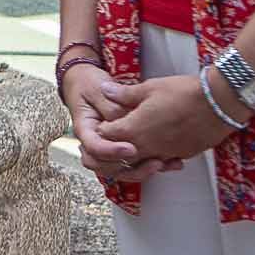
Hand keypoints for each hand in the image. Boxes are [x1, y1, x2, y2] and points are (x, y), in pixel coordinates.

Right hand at [60, 65, 163, 184]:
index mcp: (86, 130)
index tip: (131, 148)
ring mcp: (109, 147)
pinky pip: (134, 164)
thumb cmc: (90, 84)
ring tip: (161, 164)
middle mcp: (96, 143)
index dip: (111, 151)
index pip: (94, 148)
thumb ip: (111, 105)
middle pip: (106, 167)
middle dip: (129, 168)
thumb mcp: (97, 88)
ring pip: (121, 170)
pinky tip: (169, 162)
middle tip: (151, 161)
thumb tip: (124, 119)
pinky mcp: (123, 147)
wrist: (90, 83)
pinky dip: (150, 166)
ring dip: (141, 171)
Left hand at [93, 73, 240, 166]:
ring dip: (136, 154)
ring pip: (140, 162)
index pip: (104, 135)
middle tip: (117, 133)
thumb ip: (124, 94)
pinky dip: (157, 156)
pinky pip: (162, 161)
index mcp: (132, 129)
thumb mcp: (150, 87)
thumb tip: (104, 90)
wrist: (219, 103)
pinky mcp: (180, 156)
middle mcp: (145, 147)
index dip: (103, 128)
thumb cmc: (183, 92)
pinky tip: (160, 145)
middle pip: (119, 154)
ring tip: (137, 141)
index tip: (106, 120)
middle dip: (114, 145)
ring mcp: (164, 154)